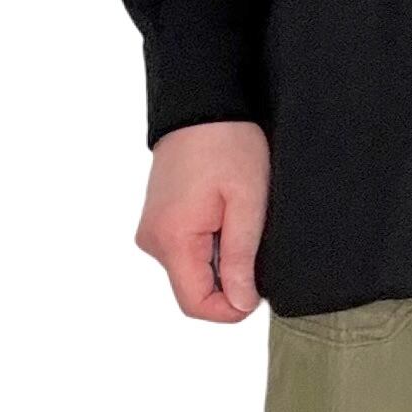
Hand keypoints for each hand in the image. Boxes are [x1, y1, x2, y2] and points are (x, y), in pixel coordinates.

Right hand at [135, 120, 270, 321]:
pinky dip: (210, 242)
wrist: (202, 104)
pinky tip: (226, 211)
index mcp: (172, 239)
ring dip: (221, 256)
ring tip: (239, 216)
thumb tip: (239, 303)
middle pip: (193, 288)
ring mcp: (153, 230)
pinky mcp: (159, 220)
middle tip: (253, 236)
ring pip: (191, 268)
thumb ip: (241, 256)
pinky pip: (186, 248)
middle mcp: (153, 241)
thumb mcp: (247, 200)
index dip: (231, 307)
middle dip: (228, 277)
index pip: (195, 304)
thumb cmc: (227, 143)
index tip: (258, 286)